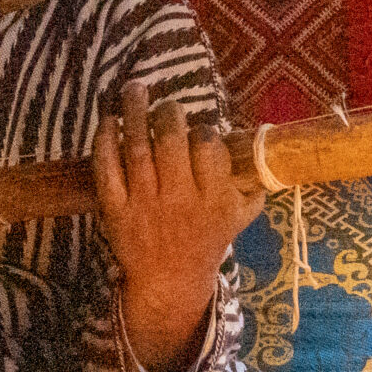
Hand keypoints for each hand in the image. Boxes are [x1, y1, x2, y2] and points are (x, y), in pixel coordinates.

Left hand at [92, 81, 261, 371]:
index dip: (203, 130)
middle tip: (167, 107)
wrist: (169, 282)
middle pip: (171, 142)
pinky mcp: (116, 211)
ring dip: (134, 111)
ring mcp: (145, 205)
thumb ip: (255, 186)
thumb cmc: (207, 242)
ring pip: (137, 148)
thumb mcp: (241, 218)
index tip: (200, 129)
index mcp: (214, 199)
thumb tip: (266, 149)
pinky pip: (107, 169)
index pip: (208, 148)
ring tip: (134, 89)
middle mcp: (180, 200)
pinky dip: (106, 141)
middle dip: (168, 114)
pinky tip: (109, 122)